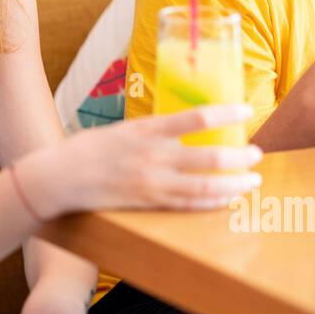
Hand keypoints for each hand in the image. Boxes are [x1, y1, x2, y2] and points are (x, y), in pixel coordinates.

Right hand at [16, 103, 262, 218]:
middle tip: (256, 153)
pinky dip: (212, 202)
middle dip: (239, 156)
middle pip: (208, 157)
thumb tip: (185, 127)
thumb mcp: (123, 130)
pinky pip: (187, 205)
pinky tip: (227, 198)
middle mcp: (152, 155)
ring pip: (204, 186)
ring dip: (233, 183)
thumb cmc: (88, 150)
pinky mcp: (147, 203)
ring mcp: (150, 182)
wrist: (58, 178)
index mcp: (146, 129)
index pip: (196, 117)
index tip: (247, 108)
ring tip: (251, 180)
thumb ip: (153, 131)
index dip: (226, 112)